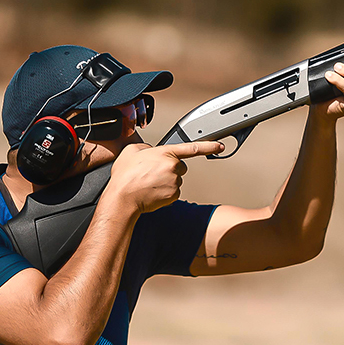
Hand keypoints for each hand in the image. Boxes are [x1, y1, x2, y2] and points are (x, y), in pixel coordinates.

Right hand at [107, 140, 223, 213]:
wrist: (123, 198)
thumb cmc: (125, 176)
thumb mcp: (131, 151)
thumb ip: (145, 147)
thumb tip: (151, 152)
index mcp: (166, 153)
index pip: (192, 148)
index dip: (209, 146)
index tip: (220, 146)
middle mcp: (174, 167)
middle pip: (180, 166)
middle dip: (170, 169)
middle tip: (152, 173)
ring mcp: (175, 182)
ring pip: (176, 180)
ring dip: (165, 181)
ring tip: (148, 183)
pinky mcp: (174, 196)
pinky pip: (173, 192)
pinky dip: (165, 192)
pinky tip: (152, 191)